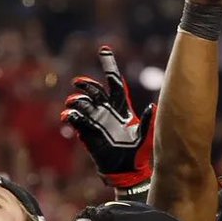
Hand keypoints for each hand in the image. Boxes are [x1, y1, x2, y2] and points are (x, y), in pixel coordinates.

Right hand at [61, 47, 154, 190]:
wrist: (125, 171)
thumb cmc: (138, 153)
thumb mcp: (146, 136)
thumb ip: (149, 121)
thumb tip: (153, 105)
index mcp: (122, 108)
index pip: (114, 82)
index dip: (108, 65)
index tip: (103, 49)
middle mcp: (107, 111)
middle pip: (95, 91)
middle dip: (86, 84)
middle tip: (78, 82)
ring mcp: (95, 121)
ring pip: (83, 104)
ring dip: (77, 101)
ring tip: (74, 104)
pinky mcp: (86, 133)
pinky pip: (75, 120)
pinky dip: (70, 117)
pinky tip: (68, 117)